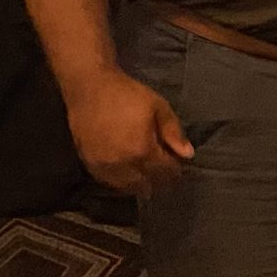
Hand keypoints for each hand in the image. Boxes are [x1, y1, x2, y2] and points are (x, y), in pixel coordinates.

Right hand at [64, 69, 194, 194]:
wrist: (90, 88)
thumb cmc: (128, 95)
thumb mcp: (159, 107)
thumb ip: (174, 133)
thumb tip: (188, 155)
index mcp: (142, 150)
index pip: (165, 172)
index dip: (176, 171)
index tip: (181, 166)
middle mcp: (122, 165)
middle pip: (147, 184)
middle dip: (160, 179)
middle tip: (166, 170)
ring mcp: (103, 167)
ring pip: (128, 187)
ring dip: (141, 183)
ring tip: (149, 172)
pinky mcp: (89, 165)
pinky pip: (109, 182)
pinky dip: (122, 181)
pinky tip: (129, 172)